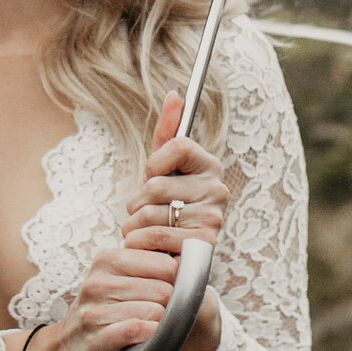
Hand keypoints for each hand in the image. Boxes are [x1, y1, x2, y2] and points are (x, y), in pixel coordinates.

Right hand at [16, 243, 182, 350]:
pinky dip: (150, 337)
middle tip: (162, 318)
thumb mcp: (117, 284)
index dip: (177, 281)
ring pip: (154, 310)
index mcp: (107, 260)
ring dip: (161, 326)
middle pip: (163, 288)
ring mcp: (94, 310)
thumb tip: (188, 263)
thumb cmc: (101, 316)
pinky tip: (147, 340)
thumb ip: (147, 270)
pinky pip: (138, 330)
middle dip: (170, 307)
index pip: (164, 262)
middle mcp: (98, 281)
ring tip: (152, 330)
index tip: (173, 293)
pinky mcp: (97, 338)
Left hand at [120, 94, 228, 257]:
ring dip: (133, 226)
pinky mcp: (202, 246)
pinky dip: (138, 242)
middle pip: (155, 185)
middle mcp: (218, 190)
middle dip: (136, 202)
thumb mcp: (163, 168)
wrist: (176, 256)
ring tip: (141, 231)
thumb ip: (168, 131)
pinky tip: (144, 246)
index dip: (155, 162)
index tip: (152, 176)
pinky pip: (154, 237)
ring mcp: (213, 219)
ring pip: (150, 213)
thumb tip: (174, 94)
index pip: (178, 145)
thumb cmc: (166, 207)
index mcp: (210, 165)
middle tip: (141, 213)